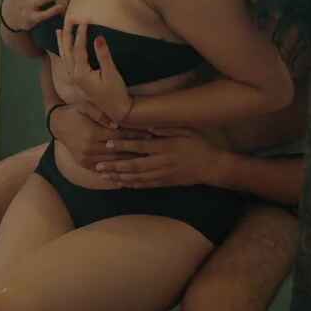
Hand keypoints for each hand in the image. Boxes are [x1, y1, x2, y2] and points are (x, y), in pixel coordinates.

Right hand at [51, 105, 151, 170]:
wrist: (58, 124)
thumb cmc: (76, 112)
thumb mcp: (86, 106)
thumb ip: (101, 113)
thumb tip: (116, 123)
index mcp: (93, 133)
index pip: (120, 135)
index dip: (136, 135)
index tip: (150, 134)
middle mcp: (90, 148)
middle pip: (119, 151)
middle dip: (137, 150)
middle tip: (154, 150)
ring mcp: (87, 158)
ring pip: (113, 162)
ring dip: (130, 162)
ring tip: (146, 160)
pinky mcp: (84, 164)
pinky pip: (103, 170)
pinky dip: (116, 170)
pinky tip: (130, 171)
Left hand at [57, 23, 131, 126]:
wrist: (117, 110)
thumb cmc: (116, 92)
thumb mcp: (111, 73)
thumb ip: (103, 55)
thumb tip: (98, 37)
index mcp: (81, 74)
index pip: (78, 49)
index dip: (81, 34)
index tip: (84, 21)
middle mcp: (74, 76)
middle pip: (67, 52)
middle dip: (67, 35)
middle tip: (68, 20)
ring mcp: (75, 79)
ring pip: (65, 58)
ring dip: (62, 43)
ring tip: (59, 31)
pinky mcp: (78, 81)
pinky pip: (67, 63)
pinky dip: (65, 53)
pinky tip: (65, 48)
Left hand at [94, 127, 232, 187]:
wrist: (212, 167)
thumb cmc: (198, 144)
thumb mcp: (185, 130)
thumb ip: (166, 128)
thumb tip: (146, 125)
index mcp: (166, 147)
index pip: (140, 147)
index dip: (123, 146)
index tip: (108, 144)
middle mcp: (163, 162)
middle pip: (135, 165)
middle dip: (115, 166)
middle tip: (98, 166)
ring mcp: (164, 174)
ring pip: (138, 178)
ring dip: (119, 177)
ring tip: (103, 176)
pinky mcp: (165, 183)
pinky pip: (146, 185)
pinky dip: (132, 184)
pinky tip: (120, 183)